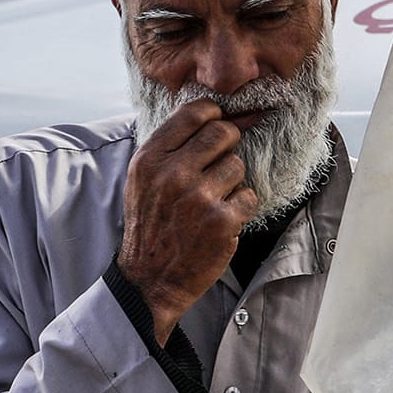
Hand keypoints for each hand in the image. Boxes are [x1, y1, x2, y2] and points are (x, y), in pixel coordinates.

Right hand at [117, 97, 257, 343]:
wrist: (149, 280)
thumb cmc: (151, 225)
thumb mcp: (143, 180)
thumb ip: (171, 147)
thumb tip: (215, 114)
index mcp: (150, 159)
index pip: (193, 113)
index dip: (213, 114)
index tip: (217, 124)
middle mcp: (173, 174)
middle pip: (223, 132)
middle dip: (228, 145)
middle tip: (219, 165)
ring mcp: (199, 198)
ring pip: (238, 165)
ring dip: (232, 182)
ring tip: (213, 201)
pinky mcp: (222, 221)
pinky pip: (248, 196)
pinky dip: (240, 209)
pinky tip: (221, 221)